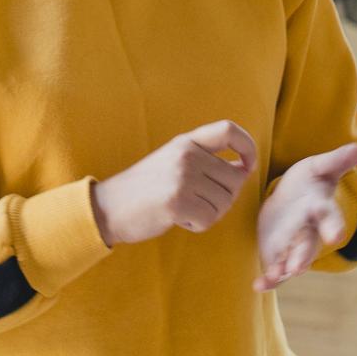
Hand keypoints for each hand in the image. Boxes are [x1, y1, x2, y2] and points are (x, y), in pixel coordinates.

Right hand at [92, 120, 256, 245]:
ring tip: (185, 209)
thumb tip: (244, 169)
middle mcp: (186, 155)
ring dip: (210, 213)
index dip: (247, 147)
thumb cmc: (146, 188)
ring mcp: (182, 178)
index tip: (247, 165)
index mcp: (186, 142)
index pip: (229, 130)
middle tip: (201, 203)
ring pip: (225, 202)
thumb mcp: (173, 160)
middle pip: (235, 178)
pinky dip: (198, 226)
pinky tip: (179, 219)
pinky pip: (209, 220)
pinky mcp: (177, 202)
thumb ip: (204, 159)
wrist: (109, 207)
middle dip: (225, 197)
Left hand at [253, 143, 356, 289]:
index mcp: (321, 210)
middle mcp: (310, 232)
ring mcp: (294, 246)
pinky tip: (258, 285)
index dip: (333, 227)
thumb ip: (337, 160)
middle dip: (303, 256)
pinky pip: (275, 271)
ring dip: (283, 271)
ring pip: (291, 262)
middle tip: (299, 267)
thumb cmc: (309, 181)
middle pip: (308, 245)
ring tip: (273, 276)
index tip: (335, 236)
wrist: (292, 198)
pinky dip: (269, 280)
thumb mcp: (320, 167)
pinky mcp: (279, 254)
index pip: (331, 219)